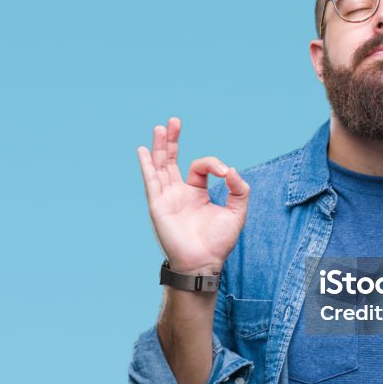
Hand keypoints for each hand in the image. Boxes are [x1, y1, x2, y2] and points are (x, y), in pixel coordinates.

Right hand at [136, 117, 249, 273]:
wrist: (203, 263)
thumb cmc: (218, 243)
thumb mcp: (237, 212)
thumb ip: (239, 190)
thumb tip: (231, 170)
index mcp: (196, 194)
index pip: (200, 167)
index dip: (214, 164)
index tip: (225, 173)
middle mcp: (179, 193)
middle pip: (171, 160)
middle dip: (172, 140)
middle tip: (174, 121)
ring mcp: (167, 198)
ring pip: (160, 166)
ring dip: (160, 147)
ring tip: (160, 127)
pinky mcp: (158, 205)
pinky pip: (151, 182)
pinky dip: (147, 165)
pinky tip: (143, 151)